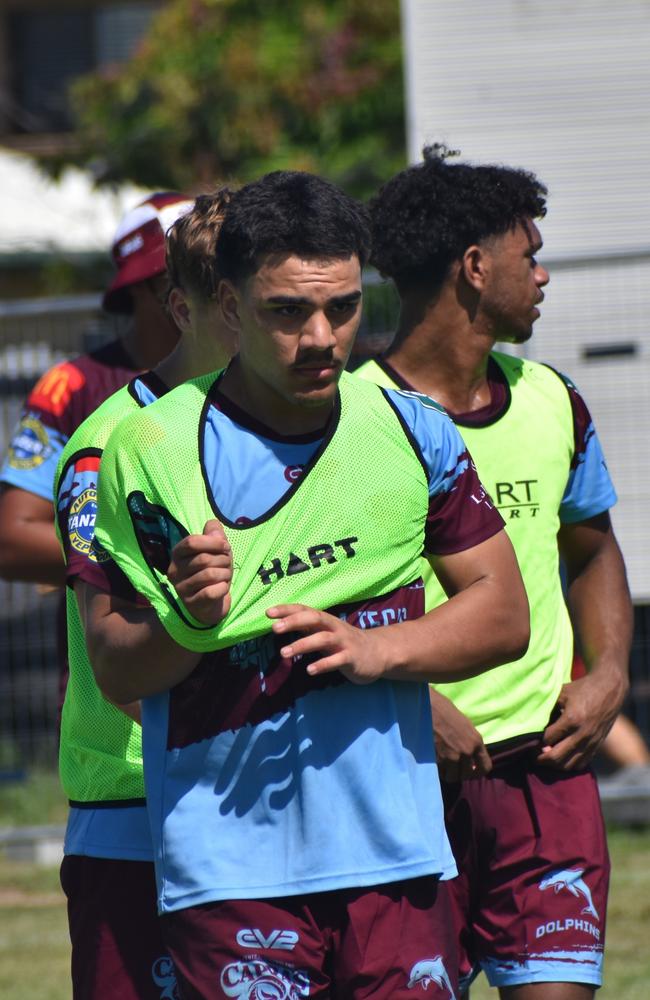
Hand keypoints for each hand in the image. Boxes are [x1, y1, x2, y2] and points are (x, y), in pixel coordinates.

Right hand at [167, 519, 231, 625]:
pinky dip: (223, 588)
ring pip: (209, 575)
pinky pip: (211, 592)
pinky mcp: (191, 603)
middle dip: (223, 560)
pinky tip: (223, 587)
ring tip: (225, 576)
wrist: (210, 602)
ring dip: (225, 574)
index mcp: (177, 554)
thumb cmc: (212, 570)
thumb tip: (213, 525)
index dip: (213, 542)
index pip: (192, 542)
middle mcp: (174, 570)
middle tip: (227, 565)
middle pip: (203, 559)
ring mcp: (181, 588)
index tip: (225, 546)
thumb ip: (214, 534)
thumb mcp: (215, 550)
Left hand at [267, 604, 388, 683]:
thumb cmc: (344, 643)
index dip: (287, 609)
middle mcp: (334, 627)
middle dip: (294, 621)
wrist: (378, 653)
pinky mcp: (352, 658)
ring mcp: (344, 642)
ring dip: (302, 645)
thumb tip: (280, 625)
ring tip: (283, 653)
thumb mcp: (324, 634)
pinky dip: (323, 664)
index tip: (268, 612)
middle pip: (314, 618)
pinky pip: (337, 660)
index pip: (304, 610)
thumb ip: (306, 629)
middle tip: (274, 628)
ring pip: (323, 639)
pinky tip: (310, 670)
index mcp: (326, 621)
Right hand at [429, 689, 491, 780]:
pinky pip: (441, 772)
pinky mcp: (438, 758)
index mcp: (476, 741)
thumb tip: (471, 759)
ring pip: (453, 777)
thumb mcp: (466, 726)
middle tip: (454, 768)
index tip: (471, 771)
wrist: (429, 707)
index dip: (478, 772)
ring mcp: (453, 756)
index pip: (485, 767)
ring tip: (444, 766)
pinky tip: (436, 761)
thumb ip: (471, 743)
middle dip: (461, 773)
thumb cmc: (446, 712)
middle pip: (467, 775)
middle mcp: (467, 751)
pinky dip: (438, 770)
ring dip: (448, 774)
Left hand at [538, 666, 627, 769]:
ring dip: (554, 764)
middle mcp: (582, 734)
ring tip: (545, 757)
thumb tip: (531, 722)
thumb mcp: (562, 692)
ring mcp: (591, 742)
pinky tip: (561, 758)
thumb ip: (547, 707)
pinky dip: (569, 764)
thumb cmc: (582, 688)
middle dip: (540, 759)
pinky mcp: (597, 746)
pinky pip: (581, 764)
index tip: (528, 740)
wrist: (610, 689)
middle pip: (556, 757)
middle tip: (532, 755)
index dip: (535, 742)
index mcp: (572, 719)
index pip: (547, 739)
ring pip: (568, 765)